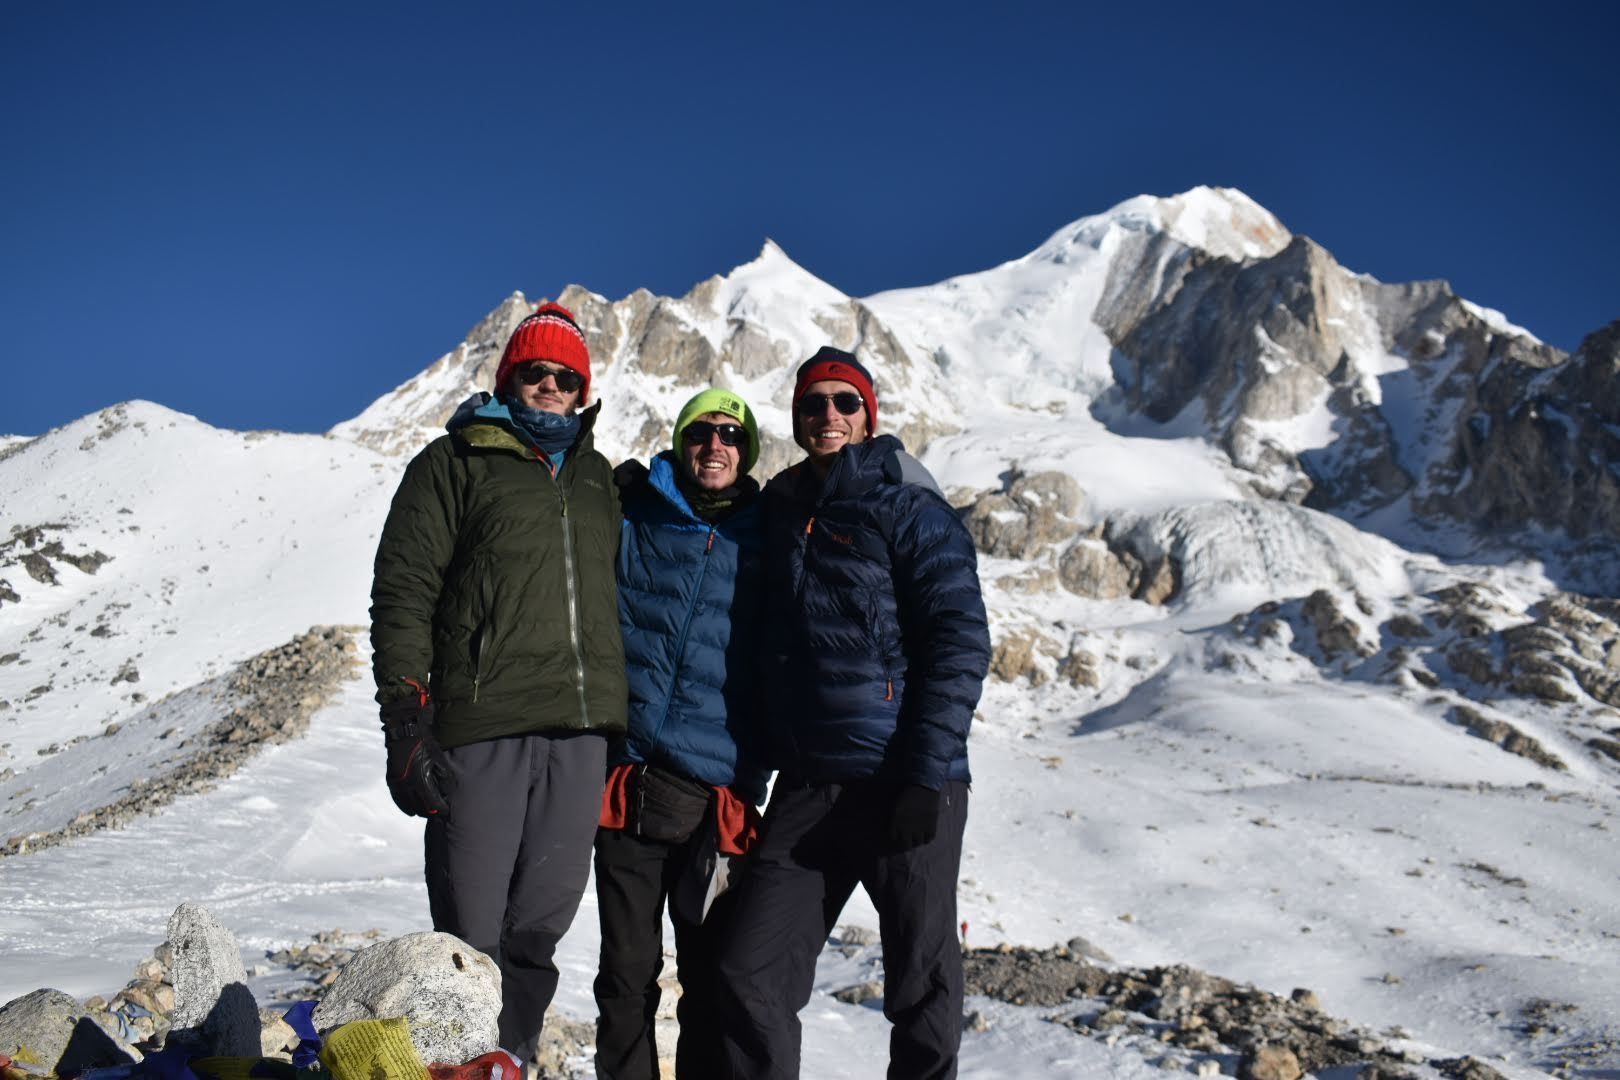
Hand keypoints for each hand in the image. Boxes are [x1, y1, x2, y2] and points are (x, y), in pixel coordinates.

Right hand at [381, 697, 450, 817]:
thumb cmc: (424, 743)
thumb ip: (442, 776)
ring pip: (407, 804)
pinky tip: (409, 810)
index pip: (432, 802)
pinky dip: (404, 805)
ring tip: (424, 813)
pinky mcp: (391, 779)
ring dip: (417, 810)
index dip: (440, 808)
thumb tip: (447, 790)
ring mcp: (398, 782)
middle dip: (430, 811)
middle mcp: (408, 784)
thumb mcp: (438, 758)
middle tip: (437, 813)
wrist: (404, 732)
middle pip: (420, 806)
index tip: (445, 811)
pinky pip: (397, 798)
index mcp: (421, 780)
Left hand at [887, 784, 939, 849]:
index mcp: (896, 821)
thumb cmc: (908, 793)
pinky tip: (925, 834)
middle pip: (905, 845)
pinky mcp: (931, 826)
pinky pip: (928, 839)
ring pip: (917, 843)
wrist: (924, 786)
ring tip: (916, 837)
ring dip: (916, 841)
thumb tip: (893, 829)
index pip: (893, 837)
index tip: (897, 836)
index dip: (895, 837)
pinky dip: (926, 838)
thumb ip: (894, 818)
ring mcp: (920, 828)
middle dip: (904, 844)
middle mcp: (907, 827)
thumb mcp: (896, 806)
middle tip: (906, 841)